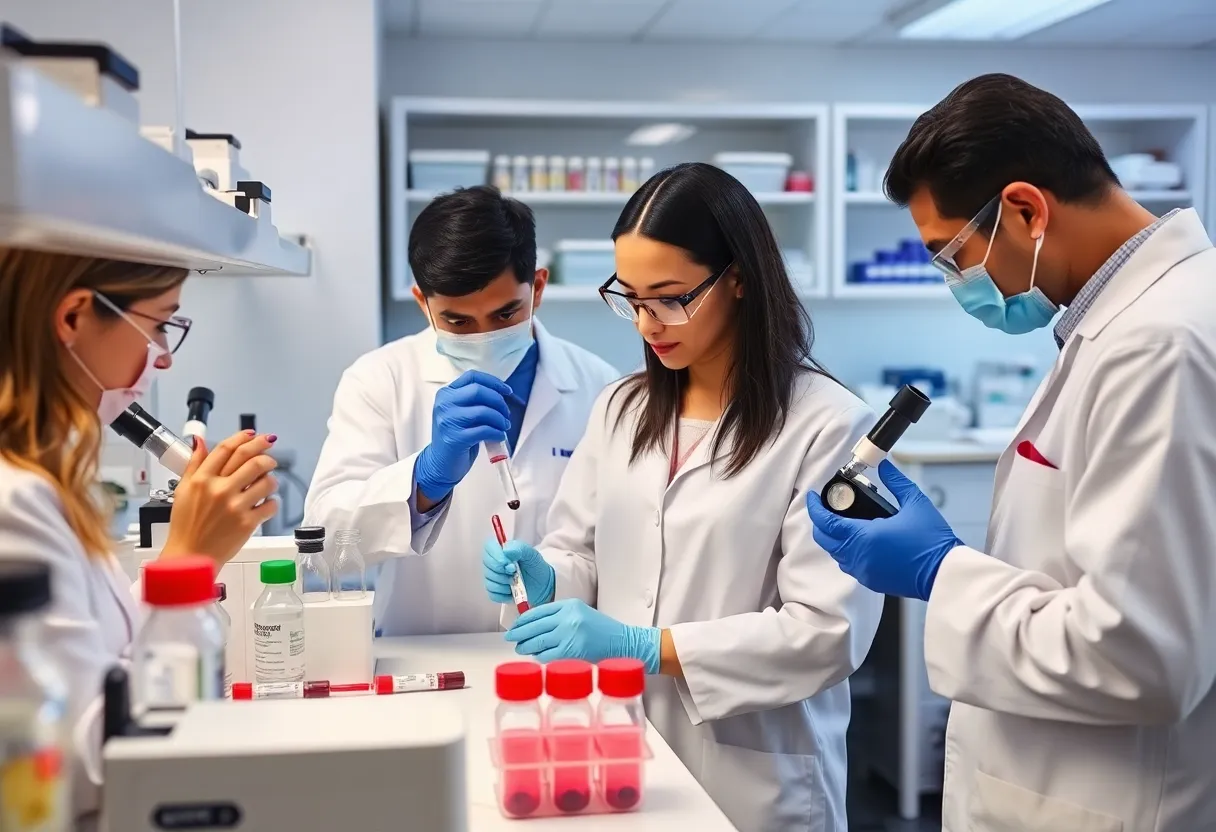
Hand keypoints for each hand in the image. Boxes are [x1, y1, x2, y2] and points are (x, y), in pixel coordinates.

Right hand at [162, 431, 278, 563]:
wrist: (190, 557)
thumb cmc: (186, 526)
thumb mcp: (183, 491)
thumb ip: (194, 464)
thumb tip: (199, 441)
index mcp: (202, 480)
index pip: (226, 449)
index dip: (243, 437)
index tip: (252, 434)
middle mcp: (219, 490)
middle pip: (251, 459)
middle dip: (265, 451)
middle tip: (269, 454)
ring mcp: (235, 507)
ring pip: (266, 480)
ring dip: (271, 479)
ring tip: (267, 482)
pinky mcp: (248, 523)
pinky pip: (271, 505)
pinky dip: (272, 502)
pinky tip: (266, 503)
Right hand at [415, 371, 511, 502]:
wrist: (440, 463)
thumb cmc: (456, 436)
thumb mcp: (460, 412)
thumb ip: (474, 400)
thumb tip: (502, 394)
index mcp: (445, 394)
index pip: (472, 376)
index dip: (493, 381)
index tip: (507, 391)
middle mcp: (444, 404)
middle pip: (478, 390)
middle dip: (498, 401)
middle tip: (506, 413)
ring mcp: (448, 421)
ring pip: (483, 411)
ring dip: (500, 419)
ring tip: (504, 426)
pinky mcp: (455, 438)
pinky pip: (484, 430)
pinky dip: (497, 433)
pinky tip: (500, 436)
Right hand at [483, 538, 554, 606]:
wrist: (542, 584)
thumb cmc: (535, 566)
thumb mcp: (531, 554)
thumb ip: (519, 548)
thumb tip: (505, 550)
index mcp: (501, 550)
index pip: (489, 548)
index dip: (495, 555)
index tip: (507, 563)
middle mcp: (494, 563)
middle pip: (487, 566)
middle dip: (502, 572)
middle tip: (515, 572)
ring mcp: (493, 578)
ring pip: (489, 582)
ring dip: (504, 584)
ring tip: (515, 582)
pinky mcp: (495, 592)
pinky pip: (492, 595)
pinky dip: (503, 595)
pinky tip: (512, 592)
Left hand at [505, 598, 659, 671]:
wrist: (622, 642)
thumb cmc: (602, 630)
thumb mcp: (580, 613)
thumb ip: (559, 616)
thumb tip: (533, 625)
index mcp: (570, 605)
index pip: (539, 611)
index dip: (523, 620)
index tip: (515, 625)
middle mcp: (568, 618)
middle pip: (535, 626)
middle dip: (519, 633)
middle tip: (511, 638)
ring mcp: (569, 635)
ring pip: (538, 641)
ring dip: (526, 646)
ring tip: (520, 648)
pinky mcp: (571, 652)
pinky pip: (547, 655)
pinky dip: (538, 657)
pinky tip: (535, 656)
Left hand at [806, 460, 961, 600]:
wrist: (944, 573)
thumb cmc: (932, 540)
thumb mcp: (915, 502)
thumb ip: (895, 481)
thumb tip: (884, 465)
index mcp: (863, 537)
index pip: (826, 522)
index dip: (814, 507)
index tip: (812, 496)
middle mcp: (858, 557)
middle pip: (825, 539)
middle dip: (820, 522)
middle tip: (825, 507)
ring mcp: (864, 572)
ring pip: (835, 553)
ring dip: (834, 537)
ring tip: (843, 521)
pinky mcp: (872, 581)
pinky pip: (849, 565)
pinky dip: (847, 551)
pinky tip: (859, 540)